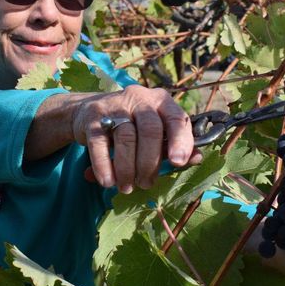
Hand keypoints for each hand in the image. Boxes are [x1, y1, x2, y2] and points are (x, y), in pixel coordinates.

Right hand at [71, 85, 201, 193]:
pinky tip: (108, 181)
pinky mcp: (93, 117)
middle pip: (150, 130)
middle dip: (150, 162)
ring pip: (126, 138)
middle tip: (146, 183)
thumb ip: (174, 144)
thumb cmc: (130, 125)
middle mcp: (139, 98)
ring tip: (127, 187)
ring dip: (127, 169)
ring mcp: (114, 106)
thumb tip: (197, 159)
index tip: (179, 162)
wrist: (87, 112)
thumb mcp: (154, 131)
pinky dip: (104, 166)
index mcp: (160, 101)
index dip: (180, 140)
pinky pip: (99, 144)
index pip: (176, 118)